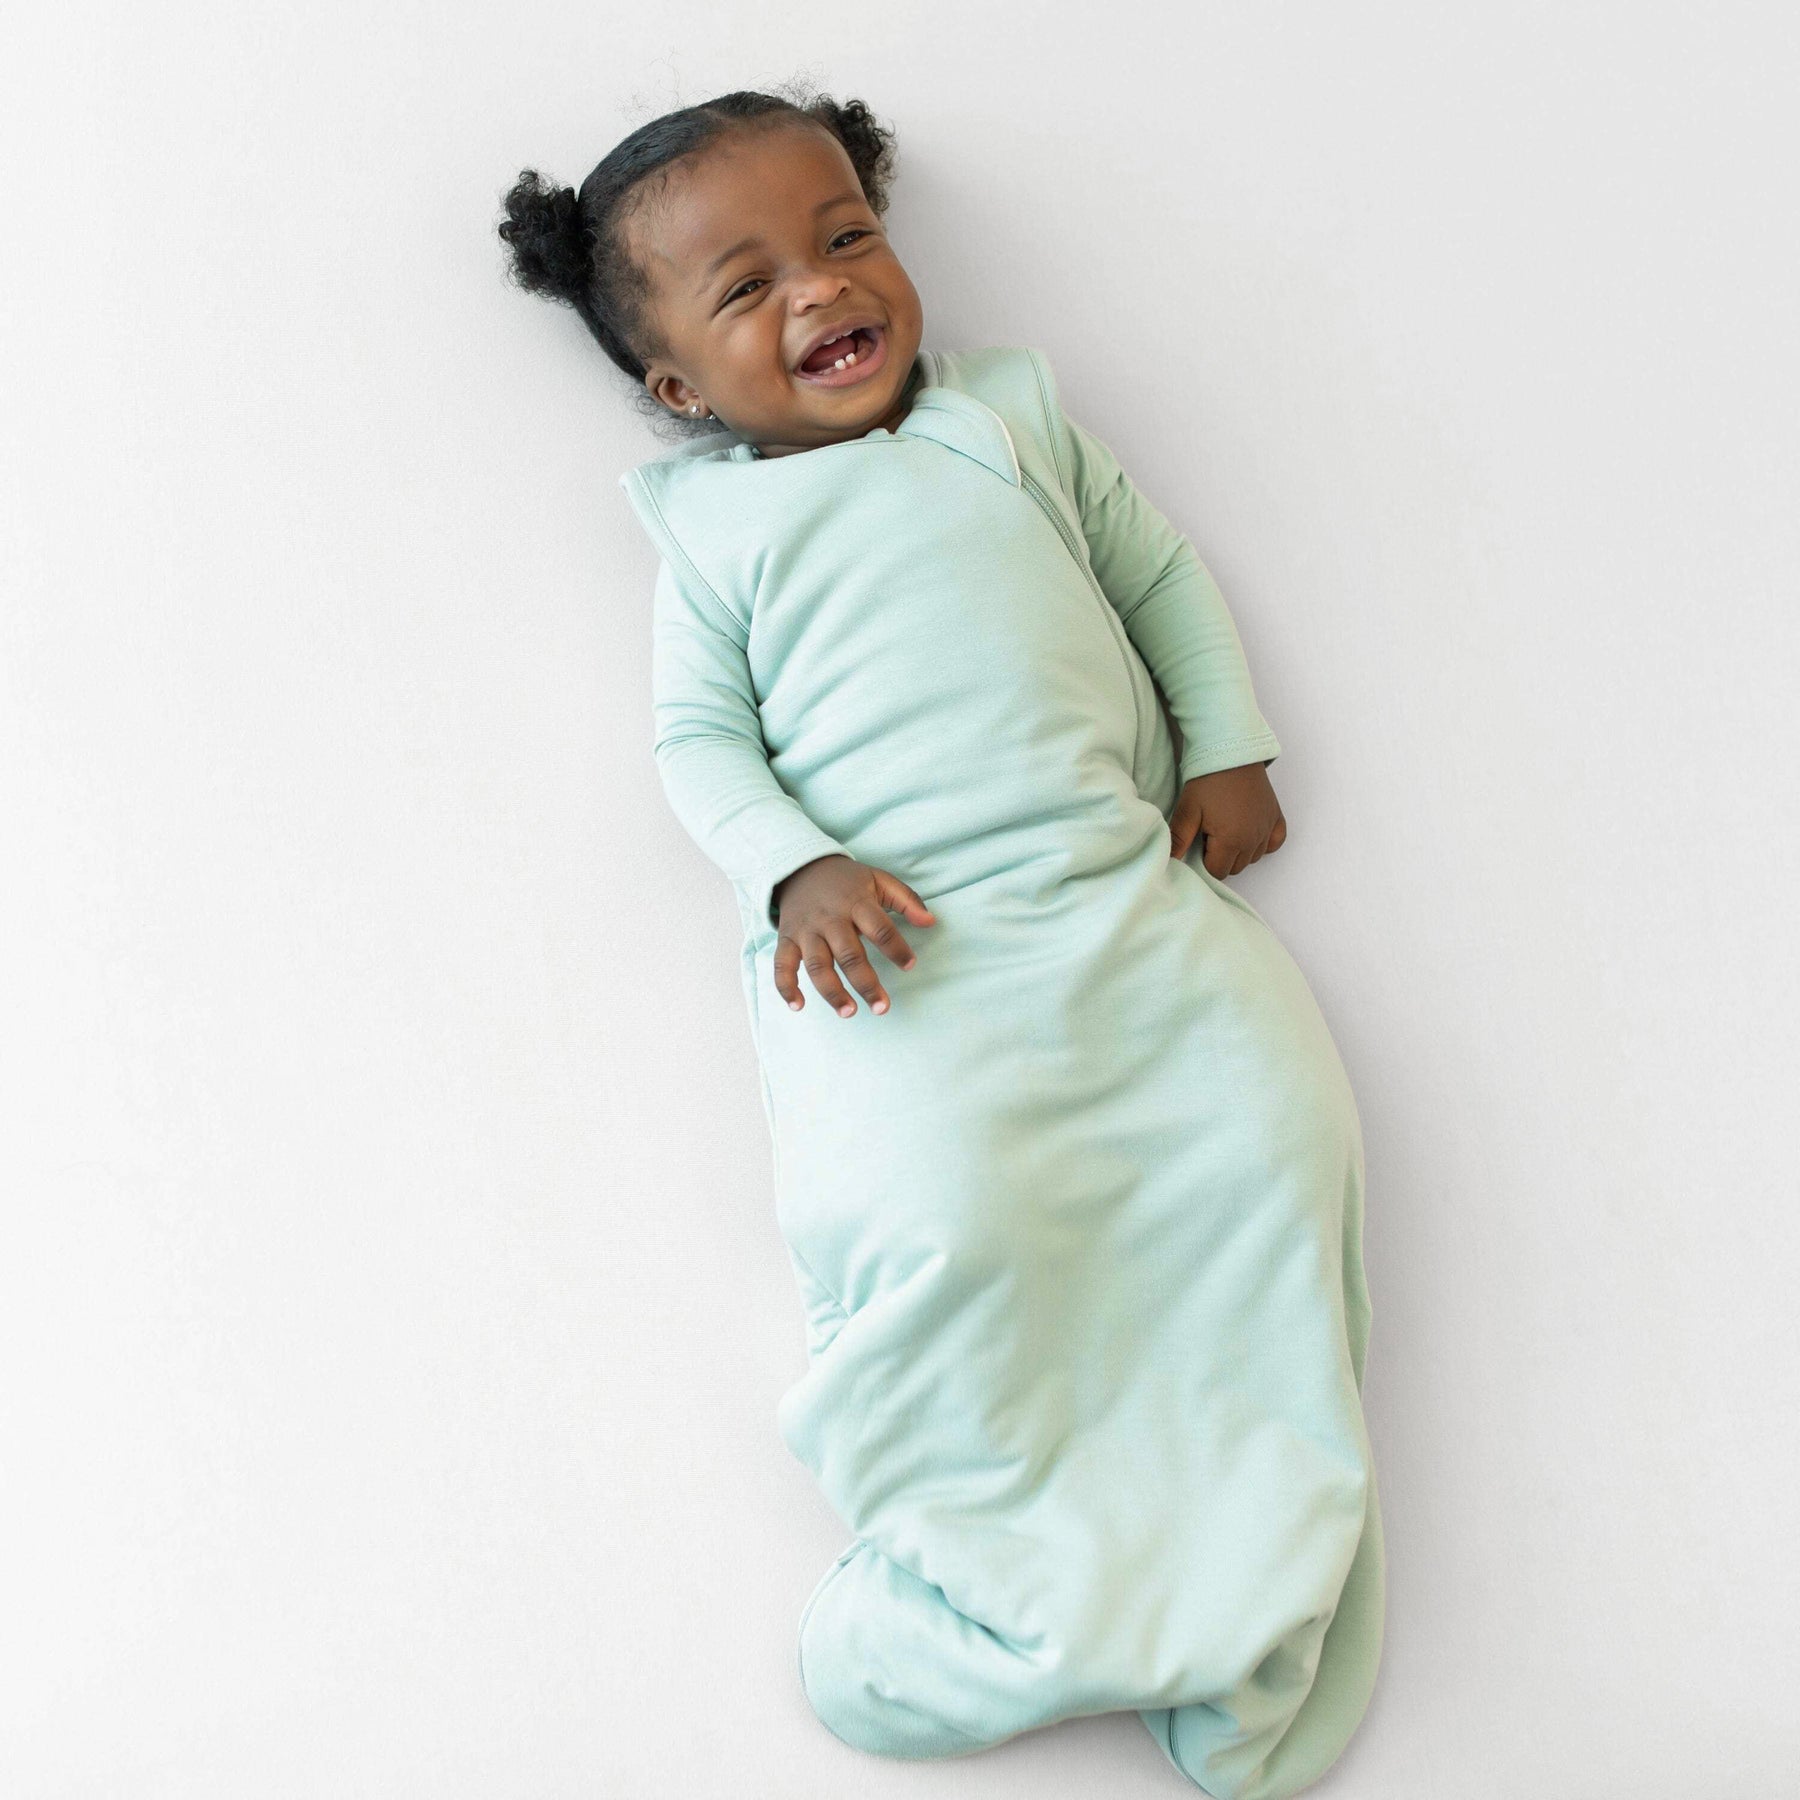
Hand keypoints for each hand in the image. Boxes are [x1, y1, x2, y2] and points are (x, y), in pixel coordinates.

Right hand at [770, 854, 936, 1017]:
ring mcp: (806, 931)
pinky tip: (798, 1006)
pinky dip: (786, 987)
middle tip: (882, 1008)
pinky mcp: (787, 939)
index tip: (910, 965)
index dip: (897, 949)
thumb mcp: (878, 880)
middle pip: (849, 955)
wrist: (800, 867)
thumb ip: (906, 900)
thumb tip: (930, 922)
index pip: (880, 929)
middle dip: (866, 984)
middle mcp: (829, 919)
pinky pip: (782, 965)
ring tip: (849, 1013)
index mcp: (856, 903)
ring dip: (832, 992)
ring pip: (817, 966)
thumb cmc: (847, 881)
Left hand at [1169, 762, 1286, 877]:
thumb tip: (1169, 861)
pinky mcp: (1276, 817)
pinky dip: (1262, 842)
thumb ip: (1179, 839)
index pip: (1217, 871)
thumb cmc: (1208, 780)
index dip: (1203, 861)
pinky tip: (1248, 831)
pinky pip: (1274, 843)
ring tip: (1225, 827)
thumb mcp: (1188, 809)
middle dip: (1220, 857)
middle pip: (1235, 867)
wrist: (1232, 751)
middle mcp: (1253, 839)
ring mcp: (1267, 828)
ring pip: (1252, 857)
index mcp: (1231, 840)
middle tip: (1209, 833)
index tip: (1198, 842)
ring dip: (1239, 850)